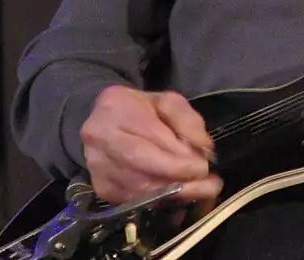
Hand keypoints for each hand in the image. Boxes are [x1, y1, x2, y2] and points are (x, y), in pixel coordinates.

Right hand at [78, 85, 222, 204]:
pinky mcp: (101, 188)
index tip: (203, 167)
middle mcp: (99, 138)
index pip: (149, 136)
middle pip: (140, 163)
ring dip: (172, 193)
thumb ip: (187, 120)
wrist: (105, 123)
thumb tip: (203, 148)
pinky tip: (178, 196)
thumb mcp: (167, 102)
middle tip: (206, 184)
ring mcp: (97, 165)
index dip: (177, 156)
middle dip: (177, 176)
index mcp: (116, 108)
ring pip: (137, 187)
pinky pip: (133, 200)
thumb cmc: (140, 110)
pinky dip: (159, 201)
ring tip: (199, 191)